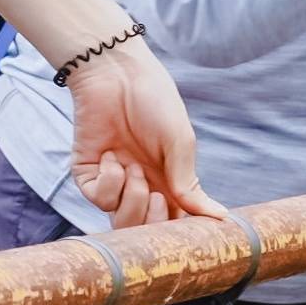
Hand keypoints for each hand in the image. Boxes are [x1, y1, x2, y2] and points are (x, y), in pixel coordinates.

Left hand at [67, 36, 211, 225]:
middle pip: (146, 230)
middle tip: (159, 195)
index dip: (179, 230)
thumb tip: (217, 218)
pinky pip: (99, 198)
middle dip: (153, 220)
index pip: (174, 222)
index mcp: (168, 181)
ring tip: (136, 170)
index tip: (189, 230)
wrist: (117, 74)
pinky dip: (110, 181)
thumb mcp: (180, 143)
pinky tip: (113, 156)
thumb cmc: (155, 102)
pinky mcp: (88, 174)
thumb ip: (189, 183)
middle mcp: (141, 186)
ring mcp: (114, 182)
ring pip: (121, 222)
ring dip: (133, 199)